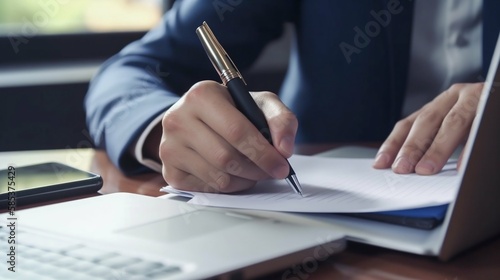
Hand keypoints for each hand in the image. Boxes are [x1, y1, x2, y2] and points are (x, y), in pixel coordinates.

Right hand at [158, 81, 297, 192]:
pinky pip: (208, 189)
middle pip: (227, 158)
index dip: (263, 153)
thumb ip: (280, 120)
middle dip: (257, 169)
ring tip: (254, 170)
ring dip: (245, 180)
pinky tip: (235, 174)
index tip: (282, 165)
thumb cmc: (232, 111)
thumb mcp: (259, 104)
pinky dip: (229, 186)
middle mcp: (178, 119)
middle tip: (273, 171)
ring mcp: (169, 147)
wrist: (197, 120)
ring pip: (218, 177)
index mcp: (201, 95)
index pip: (237, 131)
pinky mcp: (170, 172)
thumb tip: (284, 149)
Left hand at [373, 83, 482, 173]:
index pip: (410, 123)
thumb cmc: (485, 118)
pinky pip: (481, 127)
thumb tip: (411, 168)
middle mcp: (457, 96)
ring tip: (426, 169)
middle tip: (402, 169)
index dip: (394, 143)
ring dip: (438, 148)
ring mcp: (479, 97)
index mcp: (441, 103)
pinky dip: (472, 148)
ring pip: (454, 123)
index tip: (381, 163)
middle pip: (428, 122)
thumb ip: (438, 141)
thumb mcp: (458, 127)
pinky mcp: (494, 103)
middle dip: (412, 147)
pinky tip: (462, 166)